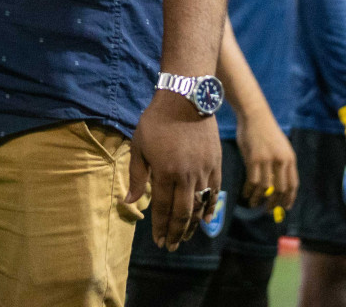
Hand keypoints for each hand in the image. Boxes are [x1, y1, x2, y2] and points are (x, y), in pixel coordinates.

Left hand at [128, 91, 220, 250]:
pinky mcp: (216, 164)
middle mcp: (187, 176)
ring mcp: (204, 171)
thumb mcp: (139, 145)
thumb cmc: (156, 121)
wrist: (186, 98)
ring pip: (200, 206)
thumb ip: (137, 175)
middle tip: (172, 247)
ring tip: (186, 238)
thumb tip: (130, 201)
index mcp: (165, 172)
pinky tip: (205, 220)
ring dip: (193, 225)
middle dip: (177, 233)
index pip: (164, 208)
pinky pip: (215, 192)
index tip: (159, 241)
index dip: (161, 227)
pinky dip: (211, 208)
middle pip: (183, 213)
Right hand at [236, 107, 296, 212]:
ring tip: (254, 205)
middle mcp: (281, 161)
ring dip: (259, 199)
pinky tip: (246, 194)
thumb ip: (281, 163)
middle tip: (268, 210)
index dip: (289, 198)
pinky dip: (249, 191)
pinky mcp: (253, 159)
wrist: (254, 115)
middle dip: (275, 203)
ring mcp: (267, 160)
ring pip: (265, 188)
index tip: (285, 207)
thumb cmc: (265, 131)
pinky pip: (253, 181)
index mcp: (290, 158)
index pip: (293, 184)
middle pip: (281, 189)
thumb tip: (277, 184)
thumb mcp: (279, 147)